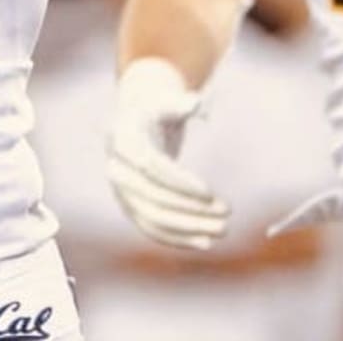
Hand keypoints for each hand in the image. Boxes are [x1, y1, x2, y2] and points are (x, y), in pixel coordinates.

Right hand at [106, 57, 228, 249]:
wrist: (136, 120)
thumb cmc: (156, 108)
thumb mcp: (165, 100)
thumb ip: (180, 102)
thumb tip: (197, 103)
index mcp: (122, 138)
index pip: (150, 166)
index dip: (179, 181)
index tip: (209, 192)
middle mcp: (116, 167)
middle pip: (151, 196)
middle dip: (190, 208)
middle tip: (226, 212)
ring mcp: (120, 189)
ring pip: (152, 217)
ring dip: (187, 227)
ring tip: (221, 230)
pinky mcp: (129, 205)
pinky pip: (151, 228)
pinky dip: (177, 238)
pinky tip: (204, 243)